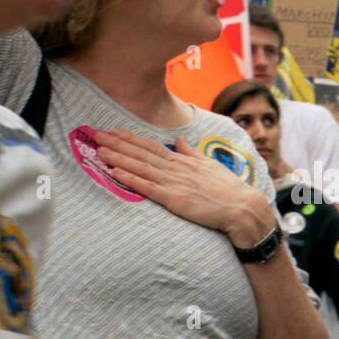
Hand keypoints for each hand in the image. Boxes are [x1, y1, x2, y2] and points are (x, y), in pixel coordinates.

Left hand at [94, 129, 271, 246]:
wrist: (243, 207)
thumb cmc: (228, 190)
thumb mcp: (209, 165)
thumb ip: (190, 153)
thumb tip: (178, 139)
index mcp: (183, 161)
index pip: (151, 146)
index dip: (130, 139)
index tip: (113, 131)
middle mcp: (176, 168)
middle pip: (141, 153)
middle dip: (117, 144)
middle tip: (95, 134)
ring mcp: (175, 183)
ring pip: (141, 167)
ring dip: (119, 158)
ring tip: (100, 150)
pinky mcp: (175, 199)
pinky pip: (148, 188)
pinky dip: (130, 179)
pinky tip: (115, 172)